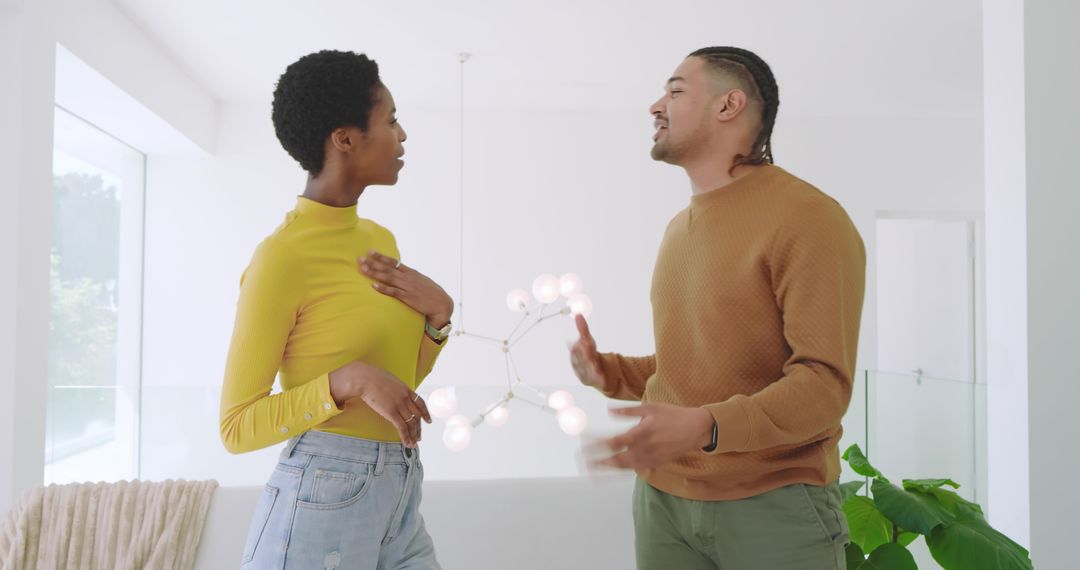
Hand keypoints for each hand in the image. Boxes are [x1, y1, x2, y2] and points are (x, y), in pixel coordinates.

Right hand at [328, 361, 431, 446]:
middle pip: (417, 416)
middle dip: (418, 428)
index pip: (420, 403)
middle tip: (418, 437)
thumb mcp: (389, 380)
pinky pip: (402, 427)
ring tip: (413, 443)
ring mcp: (399, 405)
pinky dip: (406, 437)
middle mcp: (405, 398)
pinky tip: (407, 443)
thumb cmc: (372, 377)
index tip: (428, 421)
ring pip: (411, 424)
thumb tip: (393, 393)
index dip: (426, 413)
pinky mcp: (391, 412)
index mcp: (406, 389)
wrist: (364, 378)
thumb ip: (395, 388)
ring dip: (413, 435)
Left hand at [359, 250, 453, 326]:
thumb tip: (400, 272)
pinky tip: (374, 286)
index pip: (393, 262)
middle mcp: (408, 278)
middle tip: (360, 258)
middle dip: (373, 263)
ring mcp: (407, 287)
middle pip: (387, 268)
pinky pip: (393, 292)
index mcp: (411, 272)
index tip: (370, 251)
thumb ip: (409, 276)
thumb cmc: (431, 293)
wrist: (441, 304)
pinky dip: (383, 289)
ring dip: (375, 273)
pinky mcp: (408, 298)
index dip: (381, 257)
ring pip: (388, 278)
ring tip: (364, 269)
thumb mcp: (421, 280)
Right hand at [569, 314, 609, 391]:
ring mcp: (586, 374)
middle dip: (586, 356)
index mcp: (575, 355)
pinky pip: (596, 380)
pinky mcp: (594, 381)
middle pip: (582, 360)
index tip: (585, 341)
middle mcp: (579, 365)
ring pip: (588, 371)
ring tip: (595, 366)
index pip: (575, 350)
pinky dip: (599, 379)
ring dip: (591, 368)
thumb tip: (578, 314)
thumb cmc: (589, 354)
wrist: (596, 371)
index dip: (580, 346)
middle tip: (590, 353)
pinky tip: (602, 378)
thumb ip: (583, 329)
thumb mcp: (587, 340)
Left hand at [589, 403, 714, 469]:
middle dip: (598, 462)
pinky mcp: (656, 463)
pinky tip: (614, 467)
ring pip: (625, 467)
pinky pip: (636, 467)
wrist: (696, 429)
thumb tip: (609, 412)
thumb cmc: (673, 415)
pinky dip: (624, 469)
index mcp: (640, 433)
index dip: (597, 445)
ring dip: (609, 469)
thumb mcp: (650, 407)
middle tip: (584, 463)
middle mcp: (643, 449)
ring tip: (595, 470)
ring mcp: (650, 458)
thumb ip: (628, 412)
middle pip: (616, 460)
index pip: (613, 442)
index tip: (585, 445)